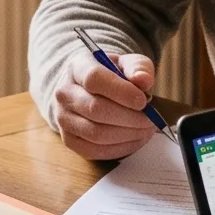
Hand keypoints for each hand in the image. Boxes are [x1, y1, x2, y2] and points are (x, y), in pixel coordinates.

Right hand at [51, 45, 160, 161]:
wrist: (94, 91)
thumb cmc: (115, 76)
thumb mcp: (129, 64)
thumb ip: (139, 68)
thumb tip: (143, 80)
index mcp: (77, 68)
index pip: (94, 79)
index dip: (121, 91)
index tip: (143, 101)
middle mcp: (64, 93)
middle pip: (95, 109)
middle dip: (129, 117)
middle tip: (151, 119)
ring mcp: (63, 118)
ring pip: (96, 133)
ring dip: (127, 134)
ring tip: (146, 129)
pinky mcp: (69, 140)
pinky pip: (95, 150)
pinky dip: (120, 148)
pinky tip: (135, 139)